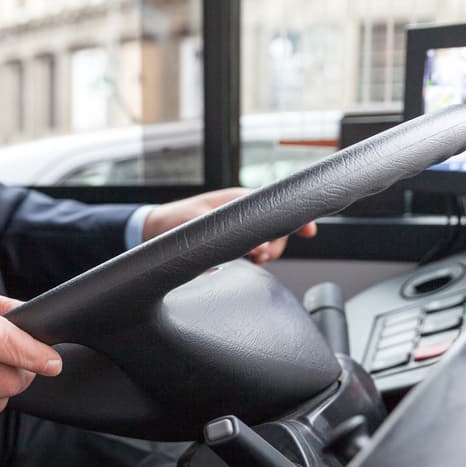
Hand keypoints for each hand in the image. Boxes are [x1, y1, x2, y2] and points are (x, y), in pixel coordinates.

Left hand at [142, 187, 318, 264]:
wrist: (156, 230)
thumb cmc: (175, 221)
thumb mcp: (200, 223)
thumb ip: (228, 233)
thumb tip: (257, 246)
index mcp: (239, 201)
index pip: (276, 206)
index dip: (296, 219)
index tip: (310, 231)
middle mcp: (242, 214)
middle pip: (276, 229)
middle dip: (277, 243)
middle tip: (261, 255)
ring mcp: (239, 229)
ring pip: (267, 242)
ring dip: (266, 253)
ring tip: (254, 259)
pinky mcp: (232, 244)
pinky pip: (253, 253)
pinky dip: (255, 260)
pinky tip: (246, 264)